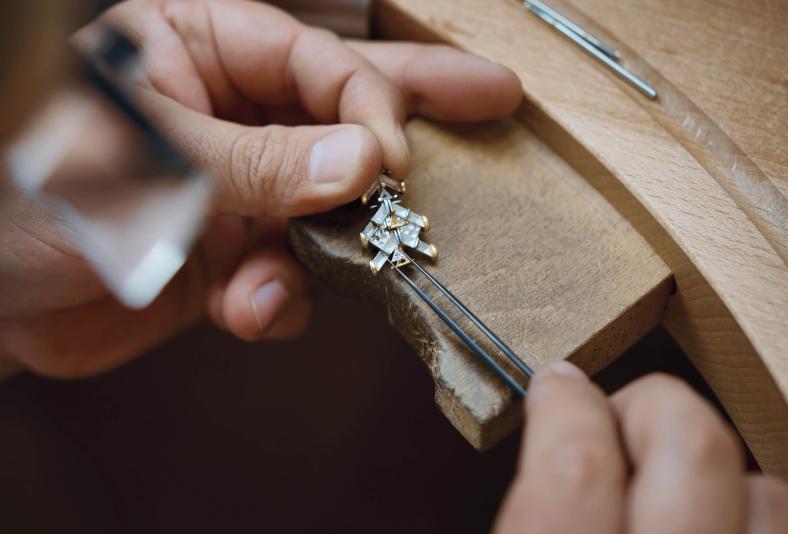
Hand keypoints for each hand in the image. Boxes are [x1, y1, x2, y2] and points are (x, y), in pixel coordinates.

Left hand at [0, 0, 521, 377]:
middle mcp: (232, 114)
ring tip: (291, 281)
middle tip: (494, 99)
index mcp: (199, 51)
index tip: (397, 163)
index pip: (314, 62)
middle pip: (344, 105)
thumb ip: (260, 163)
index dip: (368, 108)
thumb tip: (362, 164)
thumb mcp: (148, 164)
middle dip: (418, 111)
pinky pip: (295, 273)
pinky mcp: (237, 254)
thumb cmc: (30, 198)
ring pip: (329, 207)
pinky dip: (280, 302)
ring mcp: (242, 187)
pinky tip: (248, 311)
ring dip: (324, 253)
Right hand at [494, 364, 787, 533]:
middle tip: (615, 423)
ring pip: (765, 488)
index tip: (558, 387)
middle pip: (691, 443)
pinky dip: (752, 513)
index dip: (567, 405)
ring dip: (712, 466)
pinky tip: (711, 527)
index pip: (580, 464)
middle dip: (649, 405)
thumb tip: (531, 435)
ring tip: (667, 483)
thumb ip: (521, 509)